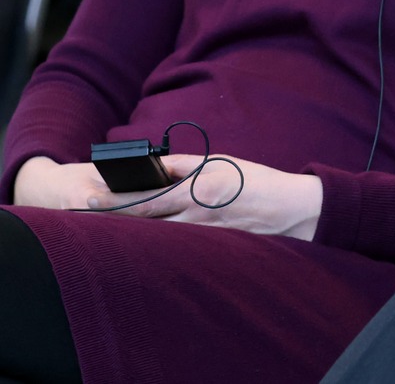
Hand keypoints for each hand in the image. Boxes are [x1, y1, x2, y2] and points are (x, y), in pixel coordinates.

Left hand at [12, 153, 320, 239]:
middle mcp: (195, 216)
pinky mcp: (207, 248)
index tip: (91, 197)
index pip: (145, 198)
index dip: (115, 200)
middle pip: (143, 223)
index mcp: (197, 190)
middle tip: (88, 216)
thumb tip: (153, 166)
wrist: (288, 208)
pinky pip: (174, 245)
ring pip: (155, 237)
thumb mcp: (219, 163)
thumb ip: (183, 166)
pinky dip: (156, 241)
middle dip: (114, 219)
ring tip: (107, 230)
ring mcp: (200, 236)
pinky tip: (143, 242)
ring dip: (131, 233)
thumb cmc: (255, 180)